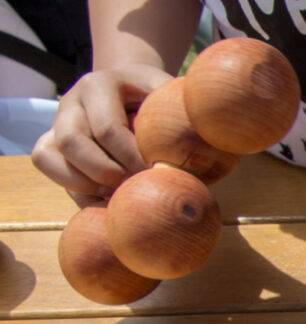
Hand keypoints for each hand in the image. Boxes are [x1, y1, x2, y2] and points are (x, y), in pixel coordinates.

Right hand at [31, 66, 172, 205]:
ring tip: (119, 194)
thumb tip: (202, 155)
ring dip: (85, 185)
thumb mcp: (172, 99)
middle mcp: (71, 102)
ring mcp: (57, 123)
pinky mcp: (52, 145)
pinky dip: (78, 192)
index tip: (157, 175)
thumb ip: (182, 120)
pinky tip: (108, 201)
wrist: (134, 91)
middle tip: (135, 186)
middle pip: (70, 142)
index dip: (133, 160)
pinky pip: (51, 171)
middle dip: (105, 173)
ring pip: (48, 157)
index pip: (108, 130)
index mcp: (100, 86)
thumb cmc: (160, 102)